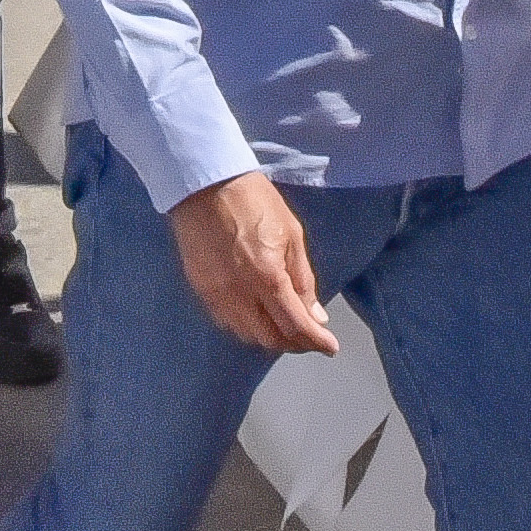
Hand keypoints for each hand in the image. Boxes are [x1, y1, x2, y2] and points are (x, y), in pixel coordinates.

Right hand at [167, 173, 339, 355]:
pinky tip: (256, 312)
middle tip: (309, 334)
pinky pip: (225, 321)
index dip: (316, 342)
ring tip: (284, 323)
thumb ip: (303, 280)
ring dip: (269, 336)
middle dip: (295, 343)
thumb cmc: (253, 201)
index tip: (330, 346)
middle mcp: (240, 293)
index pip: (295, 327)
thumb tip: (315, 315)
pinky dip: (245, 325)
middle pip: (270, 339)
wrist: (204, 184)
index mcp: (268, 277)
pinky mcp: (200, 288)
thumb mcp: (291, 234)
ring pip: (246, 335)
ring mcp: (216, 293)